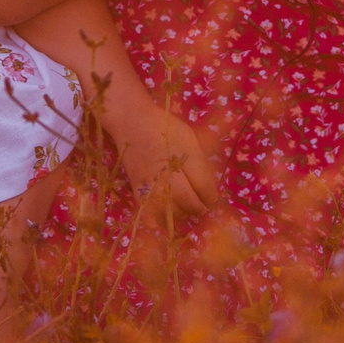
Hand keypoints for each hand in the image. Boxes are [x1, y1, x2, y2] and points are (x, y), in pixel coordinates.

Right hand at [108, 101, 222, 219]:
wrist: (131, 123)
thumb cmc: (164, 127)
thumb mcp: (189, 137)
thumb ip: (199, 162)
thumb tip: (207, 186)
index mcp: (184, 157)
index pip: (203, 186)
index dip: (210, 196)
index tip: (211, 199)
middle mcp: (168, 173)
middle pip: (188, 200)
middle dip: (198, 208)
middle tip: (201, 208)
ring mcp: (151, 183)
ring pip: (171, 210)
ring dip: (182, 213)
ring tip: (185, 209)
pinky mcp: (137, 190)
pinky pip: (150, 213)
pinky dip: (159, 219)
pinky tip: (165, 216)